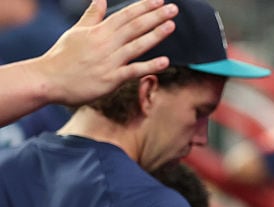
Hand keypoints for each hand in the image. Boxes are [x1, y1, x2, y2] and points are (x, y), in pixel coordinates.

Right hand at [37, 0, 177, 105]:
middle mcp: (106, 43)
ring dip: (155, 35)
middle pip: (135, 27)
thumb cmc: (62, 56)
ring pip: (137, 45)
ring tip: (171, 26)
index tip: (159, 1)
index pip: (125, 16)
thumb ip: (93, 16)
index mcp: (98, 31)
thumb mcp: (77, 32)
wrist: (48, 79)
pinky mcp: (111, 79)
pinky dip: (149, 66)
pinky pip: (133, 71)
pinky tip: (165, 61)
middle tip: (173, 9)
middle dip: (155, 17)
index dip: (143, 7)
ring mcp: (109, 61)